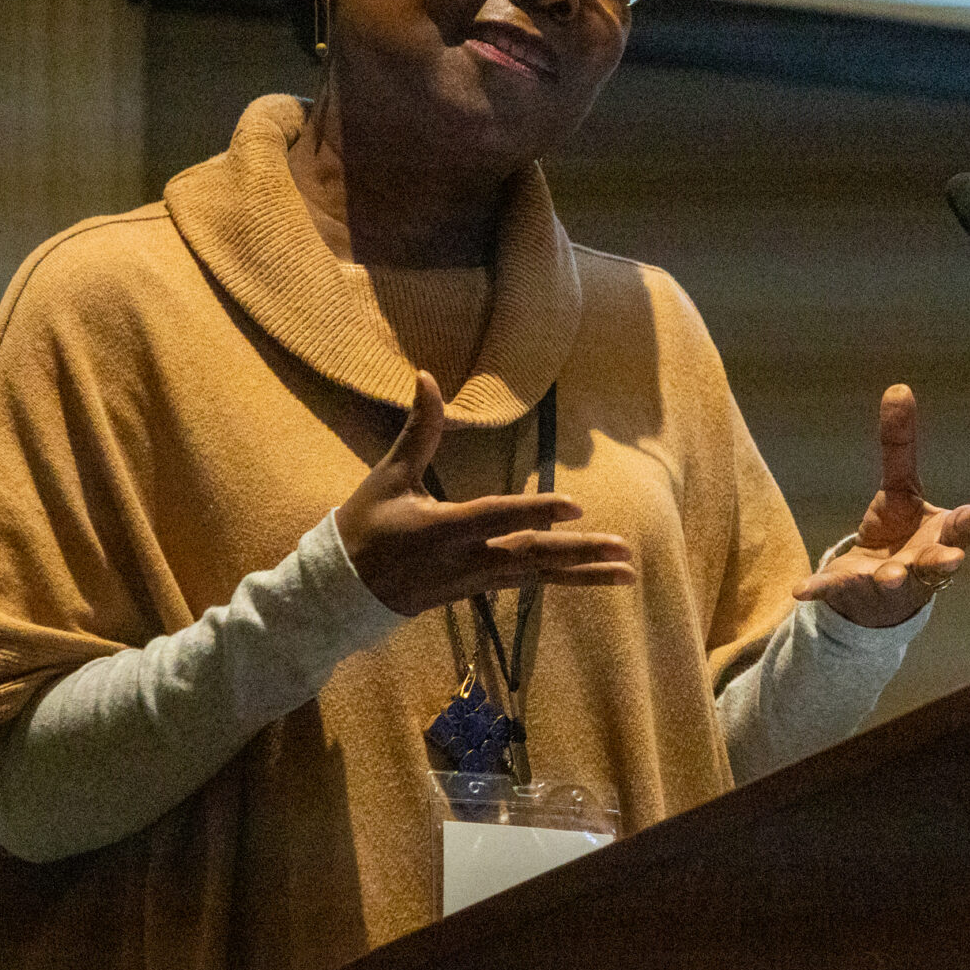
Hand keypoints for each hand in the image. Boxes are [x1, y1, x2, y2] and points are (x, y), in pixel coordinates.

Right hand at [336, 372, 635, 616]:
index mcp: (442, 530)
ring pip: (538, 577)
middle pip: (531, 558)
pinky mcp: (481, 590)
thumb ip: (418, 431)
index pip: (497, 517)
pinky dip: (565, 581)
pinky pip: (530, 585)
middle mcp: (466, 561)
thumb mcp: (388, 478)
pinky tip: (596, 576)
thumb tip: (426, 377)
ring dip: (584, 573)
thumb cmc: (366, 527)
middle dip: (579, 553)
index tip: (575, 507)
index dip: (535, 511)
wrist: (342, 592)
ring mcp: (476, 581)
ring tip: (628, 570)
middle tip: (625, 550)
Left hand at [794, 384, 969, 629]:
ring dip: (893, 577)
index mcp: (941, 536)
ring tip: (888, 575)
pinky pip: (837, 590)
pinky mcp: (853, 591)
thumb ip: (901, 445)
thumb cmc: (901, 535)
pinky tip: (801, 589)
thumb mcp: (900, 488)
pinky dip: (820, 589)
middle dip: (945, 561)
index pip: (965, 527)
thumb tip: (898, 386)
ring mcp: (889, 582)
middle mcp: (922, 564)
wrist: (875, 595)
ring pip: (895, 581)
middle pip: (938, 563)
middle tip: (954, 559)